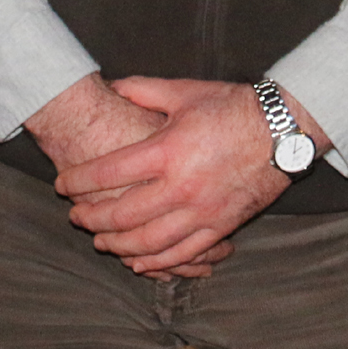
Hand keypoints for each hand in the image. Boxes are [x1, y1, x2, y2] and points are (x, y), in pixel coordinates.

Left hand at [25, 75, 223, 278]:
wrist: (285, 130)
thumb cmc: (234, 106)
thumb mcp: (184, 92)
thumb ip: (143, 90)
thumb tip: (110, 86)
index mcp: (168, 150)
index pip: (109, 172)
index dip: (79, 180)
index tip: (62, 184)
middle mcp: (182, 187)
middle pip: (122, 214)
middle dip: (92, 218)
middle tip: (75, 216)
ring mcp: (202, 211)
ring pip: (148, 242)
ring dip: (117, 246)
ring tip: (100, 241)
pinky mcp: (221, 226)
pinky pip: (182, 254)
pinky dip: (156, 262)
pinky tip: (138, 262)